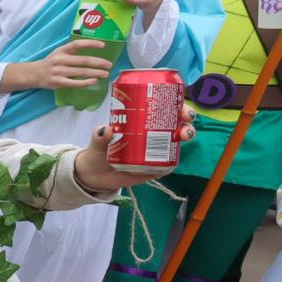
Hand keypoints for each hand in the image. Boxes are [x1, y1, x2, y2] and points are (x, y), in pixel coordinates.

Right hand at [34, 39, 114, 88]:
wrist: (33, 74)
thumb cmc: (50, 63)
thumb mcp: (58, 53)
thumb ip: (72, 51)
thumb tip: (92, 52)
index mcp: (61, 50)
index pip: (77, 44)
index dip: (90, 44)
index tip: (103, 46)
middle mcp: (60, 60)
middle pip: (83, 60)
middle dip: (98, 63)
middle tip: (109, 65)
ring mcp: (58, 71)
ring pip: (81, 72)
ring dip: (95, 73)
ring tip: (105, 74)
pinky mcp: (58, 82)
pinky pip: (74, 83)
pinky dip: (85, 82)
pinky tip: (94, 81)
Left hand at [71, 108, 196, 191]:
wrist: (95, 175)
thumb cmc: (98, 152)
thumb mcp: (97, 141)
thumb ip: (99, 136)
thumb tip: (107, 130)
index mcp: (141, 122)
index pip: (163, 109)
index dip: (176, 106)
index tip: (181, 107)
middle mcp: (152, 135)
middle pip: (176, 125)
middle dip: (186, 122)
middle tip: (185, 122)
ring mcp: (154, 152)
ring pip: (176, 142)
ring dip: (185, 136)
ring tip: (182, 137)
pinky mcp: (152, 168)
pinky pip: (166, 166)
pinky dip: (170, 164)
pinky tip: (171, 163)